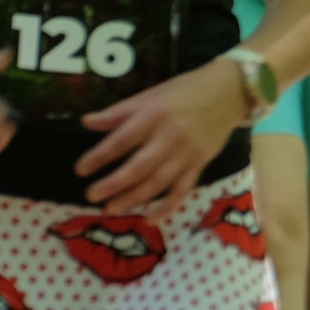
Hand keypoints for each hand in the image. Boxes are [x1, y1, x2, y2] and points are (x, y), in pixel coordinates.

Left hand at [75, 59, 246, 220]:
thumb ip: (119, 112)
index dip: (99, 156)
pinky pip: (182, 189)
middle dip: (113, 184)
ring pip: (158, 182)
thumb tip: (86, 122)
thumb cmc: (184, 91)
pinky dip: (166, 206)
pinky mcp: (200, 164)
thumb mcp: (150, 94)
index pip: (121, 140)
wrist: (229, 93)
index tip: (81, 169)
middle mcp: (170, 136)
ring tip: (111, 209)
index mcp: (153, 115)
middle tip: (92, 196)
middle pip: (139, 167)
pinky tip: (149, 218)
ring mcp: (187, 153)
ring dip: (134, 198)